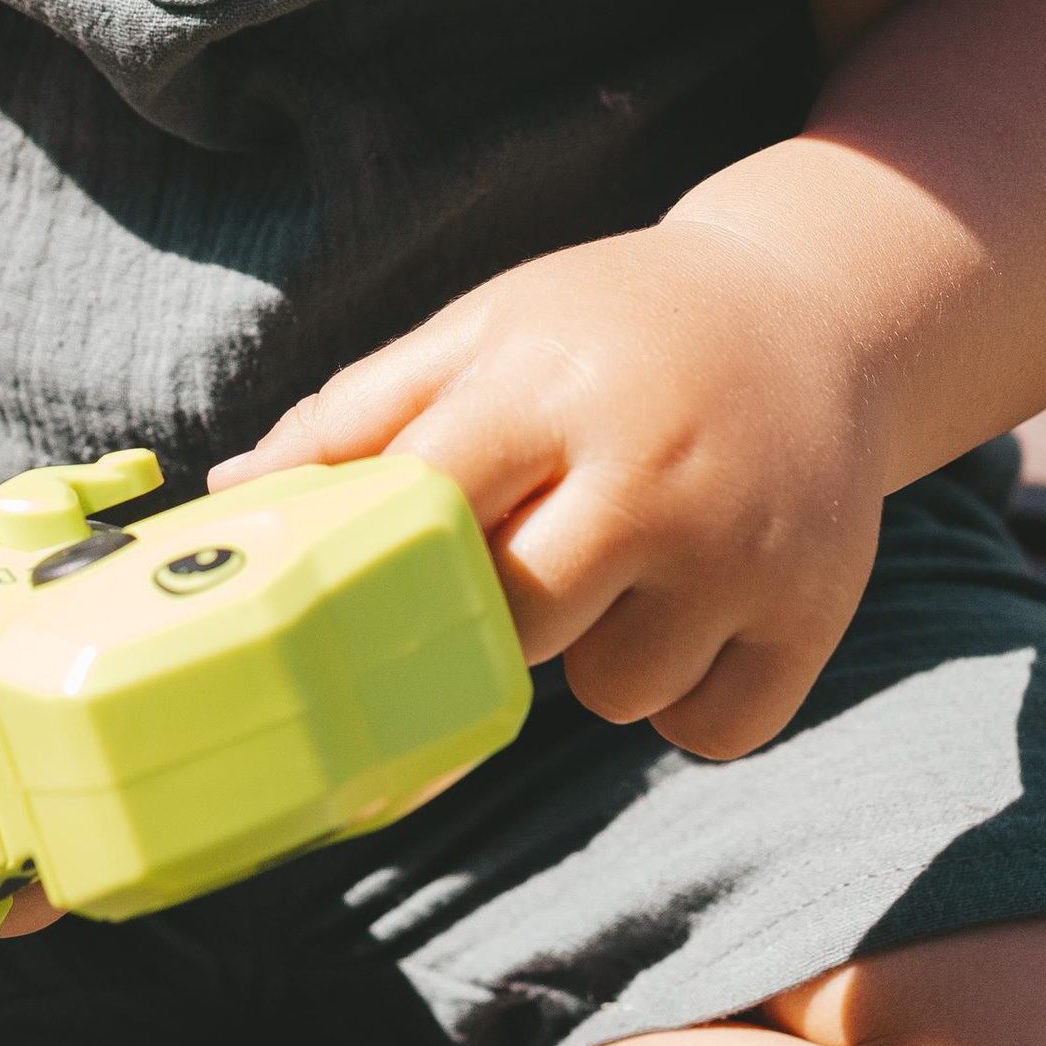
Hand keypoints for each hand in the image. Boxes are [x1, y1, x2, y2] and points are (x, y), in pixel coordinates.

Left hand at [213, 219, 887, 758]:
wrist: (816, 314)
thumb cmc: (613, 329)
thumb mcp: (487, 329)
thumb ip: (359, 412)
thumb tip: (227, 499)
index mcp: (552, 386)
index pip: (428, 509)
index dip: (389, 563)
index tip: (368, 591)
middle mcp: (654, 467)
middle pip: (518, 624)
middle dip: (504, 613)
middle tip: (535, 552)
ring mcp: (746, 546)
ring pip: (615, 692)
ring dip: (602, 659)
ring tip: (630, 567)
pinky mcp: (817, 610)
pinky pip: (711, 731)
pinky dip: (690, 700)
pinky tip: (696, 615)